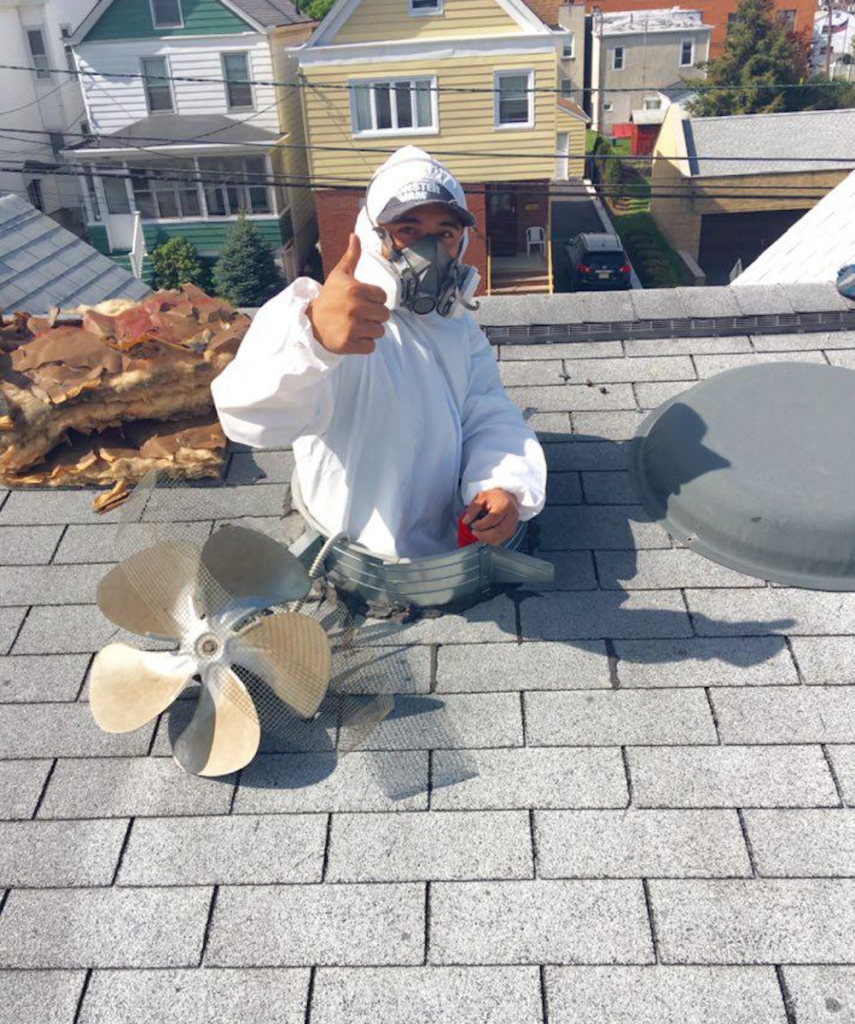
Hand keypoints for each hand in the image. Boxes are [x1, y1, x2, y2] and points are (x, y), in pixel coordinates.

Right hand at [306, 233, 389, 354]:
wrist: (310, 322)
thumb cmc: (329, 297)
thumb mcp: (339, 275)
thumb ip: (351, 256)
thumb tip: (355, 235)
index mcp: (355, 289)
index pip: (383, 297)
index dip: (374, 300)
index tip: (361, 301)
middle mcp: (355, 307)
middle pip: (384, 315)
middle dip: (374, 316)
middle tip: (358, 315)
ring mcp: (352, 327)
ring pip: (379, 331)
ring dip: (370, 331)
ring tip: (355, 326)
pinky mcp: (349, 343)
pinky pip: (371, 346)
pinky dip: (364, 344)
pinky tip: (352, 337)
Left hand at [463, 489, 519, 545]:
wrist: (506, 497)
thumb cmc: (494, 497)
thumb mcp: (481, 497)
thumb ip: (472, 509)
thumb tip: (466, 521)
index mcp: (504, 505)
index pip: (493, 519)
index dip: (481, 525)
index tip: (472, 525)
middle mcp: (512, 515)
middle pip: (498, 531)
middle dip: (483, 535)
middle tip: (474, 532)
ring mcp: (513, 524)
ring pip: (500, 538)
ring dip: (486, 540)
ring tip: (479, 534)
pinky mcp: (512, 530)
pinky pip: (502, 540)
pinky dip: (491, 541)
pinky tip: (485, 536)